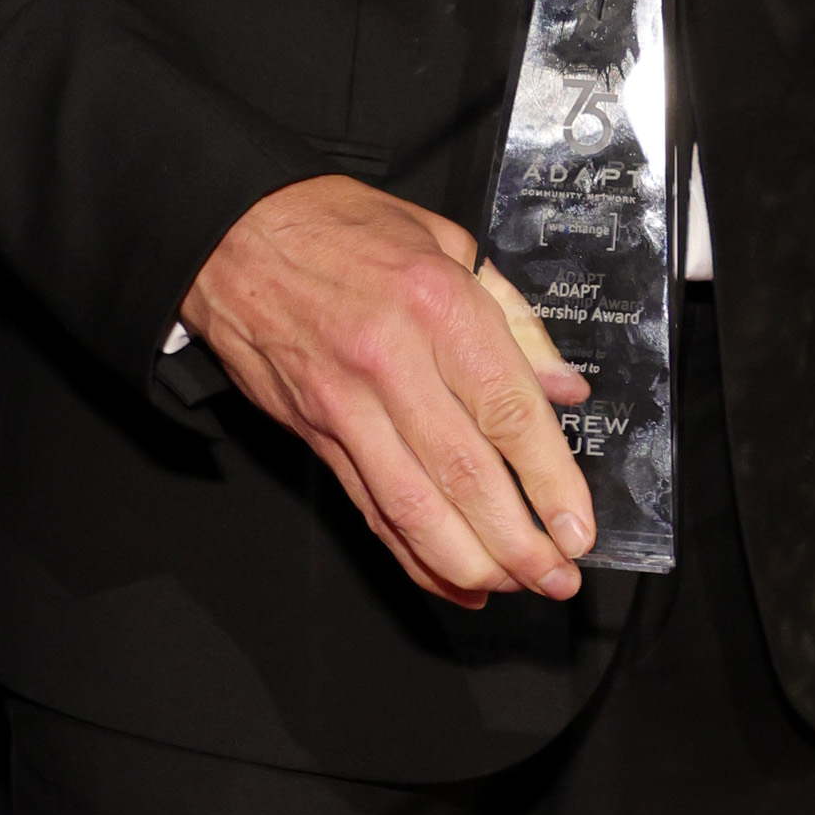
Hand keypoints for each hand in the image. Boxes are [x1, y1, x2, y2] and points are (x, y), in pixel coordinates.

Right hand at [180, 174, 596, 609]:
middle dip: (518, 541)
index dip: (549, 480)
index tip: (578, 527)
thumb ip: (515, 321)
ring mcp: (345, 405)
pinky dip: (411, 554)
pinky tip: (451, 581)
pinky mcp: (314, 434)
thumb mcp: (449, 242)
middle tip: (557, 577)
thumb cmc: (347, 228)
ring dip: (468, 561)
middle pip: (464, 472)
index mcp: (438, 304)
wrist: (236, 234)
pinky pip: (369, 507)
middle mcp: (390, 361)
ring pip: (411, 506)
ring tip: (514, 586)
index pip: (507, 410)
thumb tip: (565, 390)